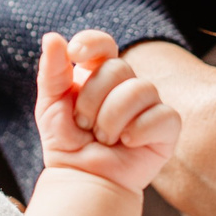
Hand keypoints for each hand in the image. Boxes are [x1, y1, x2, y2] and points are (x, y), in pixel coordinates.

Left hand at [36, 30, 180, 194]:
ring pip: (141, 89)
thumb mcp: (49, 104)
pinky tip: (127, 144)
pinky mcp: (166, 127)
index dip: (92, 43)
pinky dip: (139, 130)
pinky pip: (162, 115)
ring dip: (112, 118)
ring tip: (102, 139)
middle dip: (93, 98)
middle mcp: (127, 84)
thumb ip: (52, 71)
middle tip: (83, 124)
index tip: (76, 54)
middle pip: (119, 67)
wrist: (82, 179)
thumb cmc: (66, 142)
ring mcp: (149, 104)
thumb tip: (52, 37)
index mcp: (99, 74)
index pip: (103, 44)